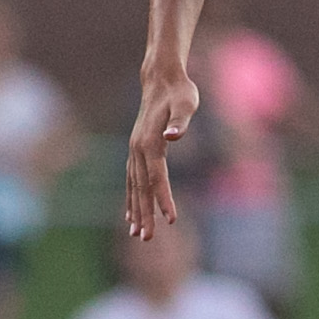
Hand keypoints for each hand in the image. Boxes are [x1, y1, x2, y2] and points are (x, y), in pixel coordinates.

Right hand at [123, 57, 199, 239]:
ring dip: (135, 210)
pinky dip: (131, 197)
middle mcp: (138, 149)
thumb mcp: (187, 103)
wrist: (161, 79)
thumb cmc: (180, 92)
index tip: (171, 220)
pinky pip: (131, 179)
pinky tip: (131, 213)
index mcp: (151, 142)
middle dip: (145, 214)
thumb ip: (181, 120)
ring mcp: (134, 150)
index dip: (164, 199)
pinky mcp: (136, 149)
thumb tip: (174, 136)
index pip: (157, 178)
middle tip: (146, 239)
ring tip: (137, 234)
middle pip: (141, 188)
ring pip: (133, 186)